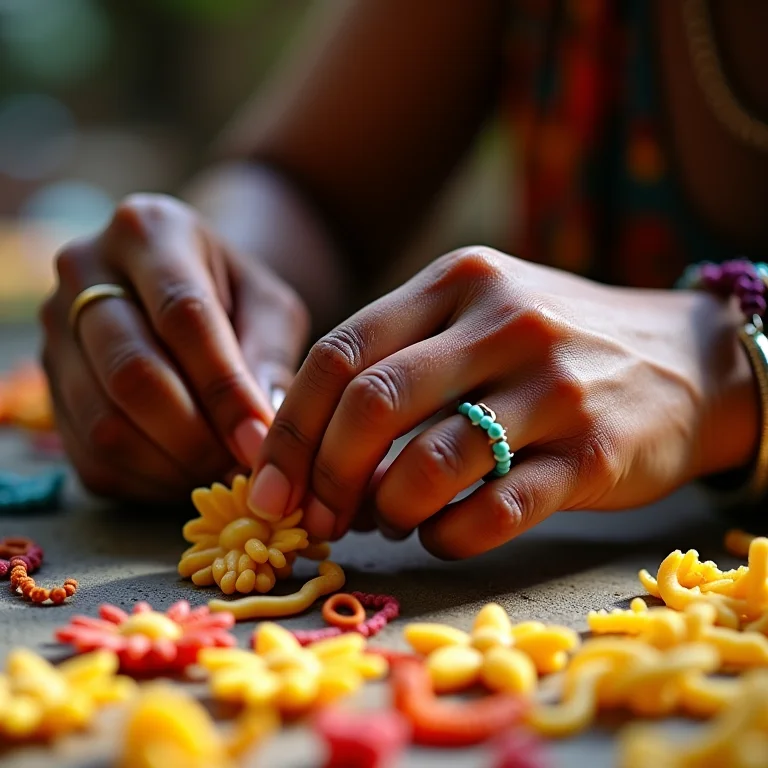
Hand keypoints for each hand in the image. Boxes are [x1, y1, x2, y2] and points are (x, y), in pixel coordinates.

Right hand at [41, 194, 308, 500]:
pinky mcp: (48, 388)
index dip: (225, 388)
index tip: (262, 440)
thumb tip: (263, 429)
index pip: (183, 316)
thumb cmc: (236, 298)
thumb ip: (270, 356)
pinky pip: (90, 456)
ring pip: (104, 423)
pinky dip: (146, 480)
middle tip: (245, 465)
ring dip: (172, 465)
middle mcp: (84, 272)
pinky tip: (188, 474)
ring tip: (222, 471)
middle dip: (197, 436)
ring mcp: (54, 333)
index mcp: (148, 231)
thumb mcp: (270, 307)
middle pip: (131, 373)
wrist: (182, 292)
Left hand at [247, 247, 757, 557]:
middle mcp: (503, 323)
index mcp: (457, 282)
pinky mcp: (594, 454)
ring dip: (387, 510)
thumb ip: (400, 362)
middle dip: (324, 476)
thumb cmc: (553, 344)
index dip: (290, 429)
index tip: (270, 487)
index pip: (340, 353)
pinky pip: (492, 512)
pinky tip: (442, 534)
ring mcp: (553, 388)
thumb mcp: (478, 316)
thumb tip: (313, 451)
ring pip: (429, 464)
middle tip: (315, 520)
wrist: (684, 360)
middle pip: (371, 405)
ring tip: (388, 520)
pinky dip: (448, 536)